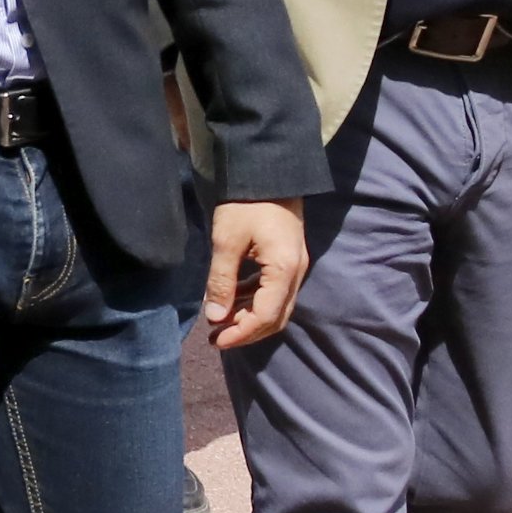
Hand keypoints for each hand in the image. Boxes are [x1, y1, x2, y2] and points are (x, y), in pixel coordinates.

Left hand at [200, 200, 308, 349]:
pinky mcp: (289, 260)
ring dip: (249, 317)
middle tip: (216, 337)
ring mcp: (295, 266)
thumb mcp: (226, 241)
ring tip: (220, 321)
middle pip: (275, 317)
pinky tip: (233, 299)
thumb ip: (221, 281)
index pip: (265, 316)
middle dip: (246, 331)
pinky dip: (254, 300)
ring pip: (276, 306)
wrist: (268, 172)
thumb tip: (215, 318)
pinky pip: (275, 291)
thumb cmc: (245, 204)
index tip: (216, 340)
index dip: (241, 333)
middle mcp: (296, 273)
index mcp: (284, 270)